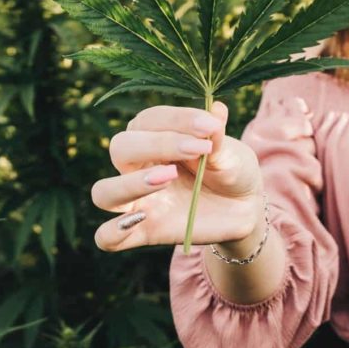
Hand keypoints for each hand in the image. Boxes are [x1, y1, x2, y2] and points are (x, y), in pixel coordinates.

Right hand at [91, 101, 263, 251]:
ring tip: (168, 177)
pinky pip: (107, 238)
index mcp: (156, 136)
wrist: (245, 209)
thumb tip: (216, 109)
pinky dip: (113, 231)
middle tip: (196, 150)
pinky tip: (141, 219)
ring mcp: (138, 201)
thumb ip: (218, 137)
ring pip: (103, 192)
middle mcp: (139, 166)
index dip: (177, 120)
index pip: (149, 120)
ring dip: (129, 184)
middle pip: (120, 148)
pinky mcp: (144, 232)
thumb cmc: (232, 170)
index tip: (210, 127)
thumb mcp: (232, 152)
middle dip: (154, 145)